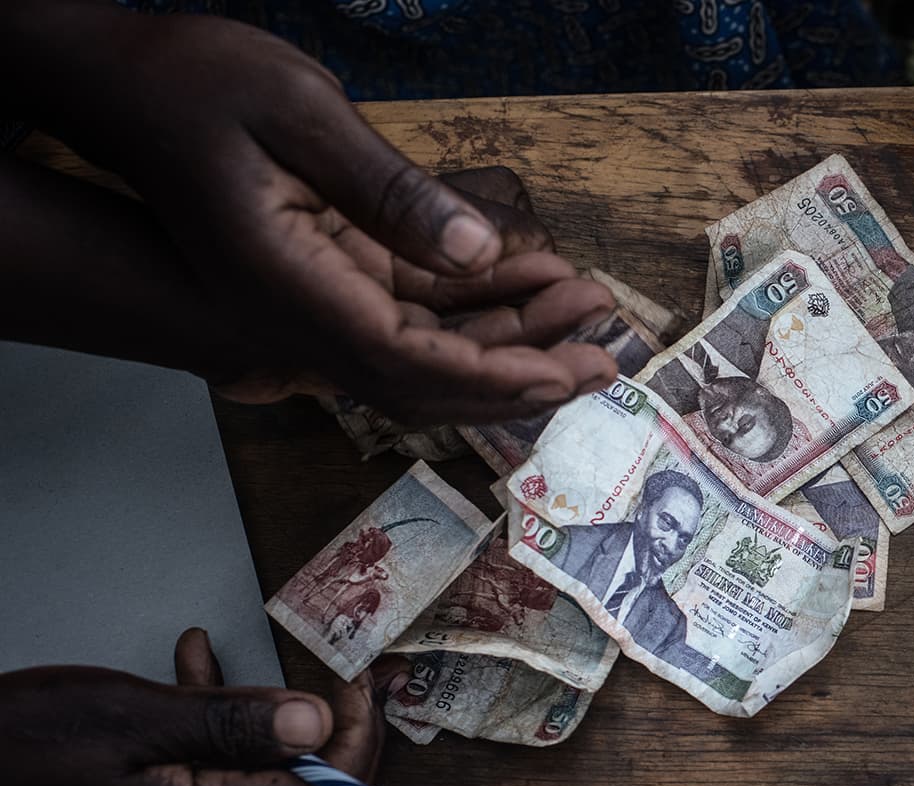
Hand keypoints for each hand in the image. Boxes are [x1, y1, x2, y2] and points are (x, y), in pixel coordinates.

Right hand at [0, 629, 384, 785]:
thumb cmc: (16, 748)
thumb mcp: (132, 716)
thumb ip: (232, 721)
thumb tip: (319, 724)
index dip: (362, 746)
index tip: (360, 685)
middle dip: (335, 729)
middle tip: (342, 671)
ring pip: (261, 772)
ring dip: (269, 713)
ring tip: (259, 654)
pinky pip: (214, 766)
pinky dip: (217, 716)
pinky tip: (193, 664)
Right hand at [21, 8, 615, 422]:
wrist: (115, 87)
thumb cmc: (189, 84)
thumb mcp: (294, 110)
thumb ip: (388, 189)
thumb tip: (479, 250)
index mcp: (284, 284)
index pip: (405, 360)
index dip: (493, 375)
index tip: (565, 372)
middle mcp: (297, 311)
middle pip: (424, 377)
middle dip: (521, 374)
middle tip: (604, 358)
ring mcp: (311, 298)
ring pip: (426, 346)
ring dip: (510, 336)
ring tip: (589, 308)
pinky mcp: (326, 273)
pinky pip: (411, 308)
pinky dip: (477, 302)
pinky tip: (535, 274)